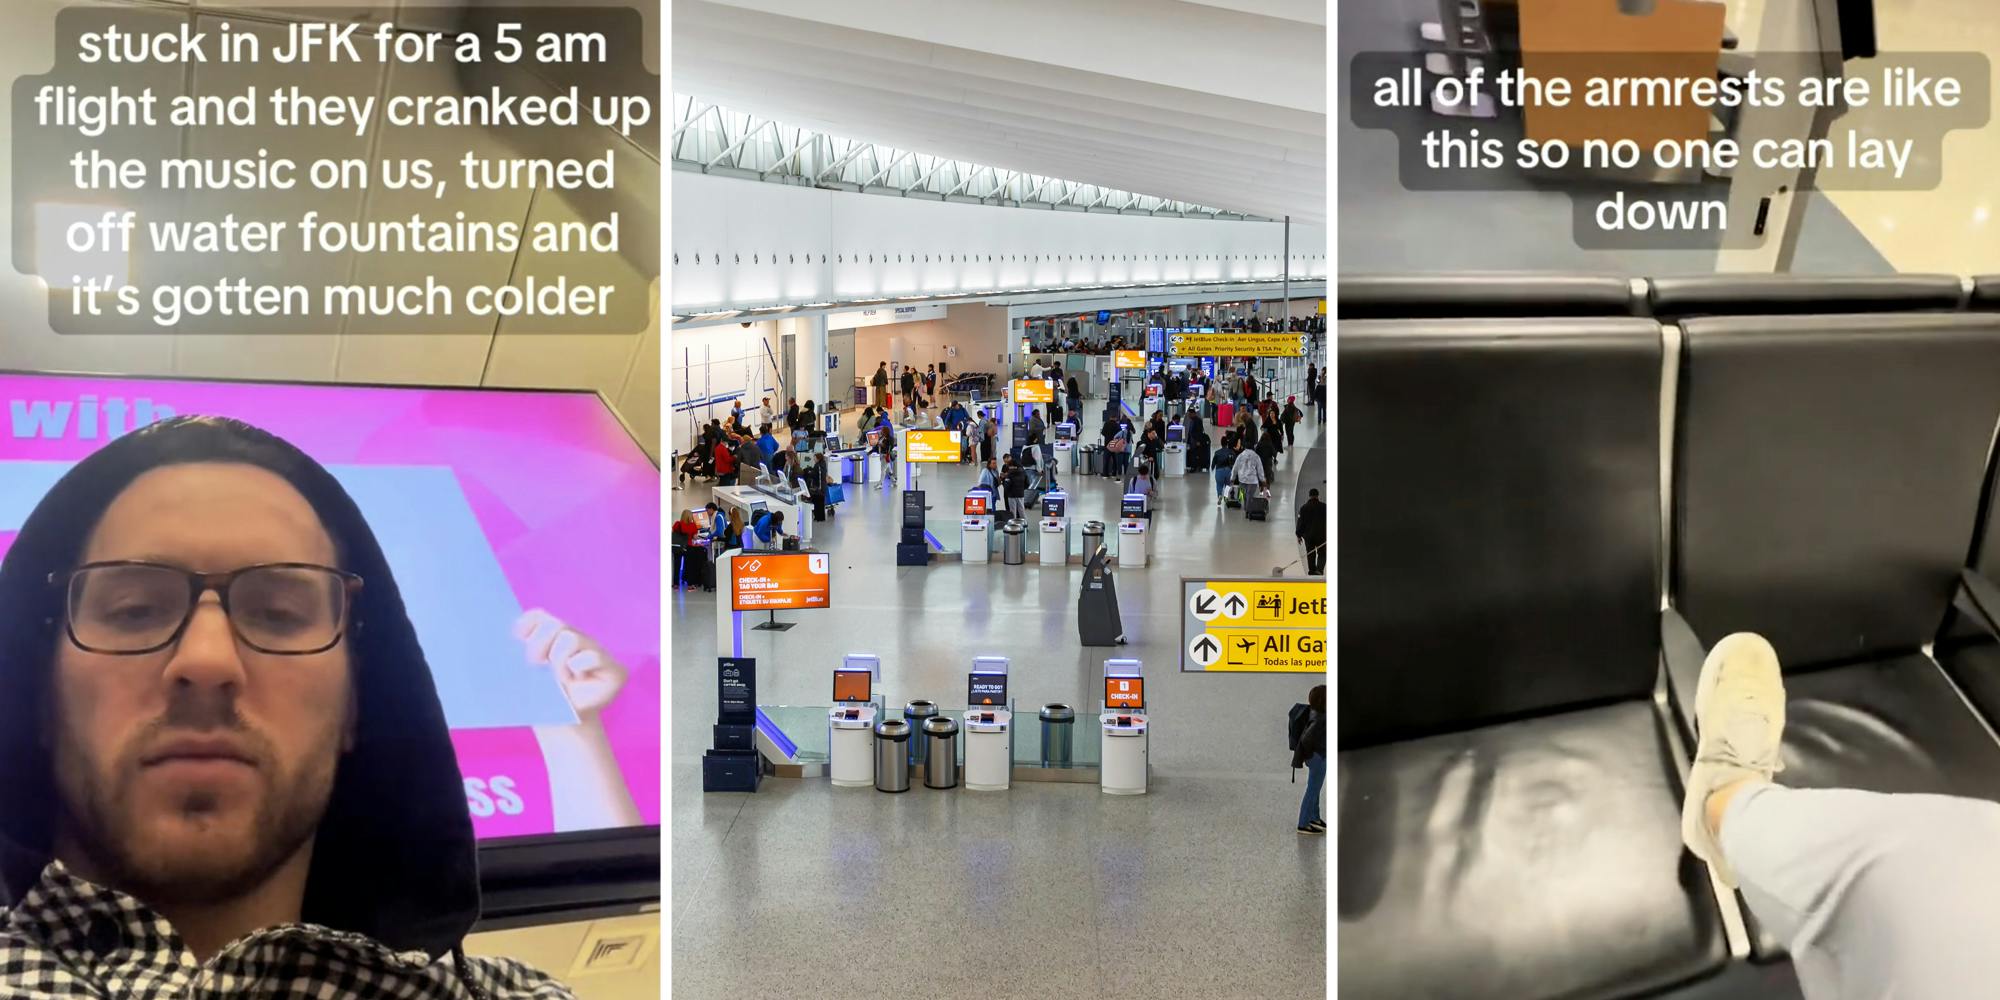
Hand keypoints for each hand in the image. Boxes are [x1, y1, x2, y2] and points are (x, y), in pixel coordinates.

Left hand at [514, 609, 628, 722]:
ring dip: (559, 661)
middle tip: (534, 664)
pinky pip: (592, 657)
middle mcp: (577, 638)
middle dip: (538, 644)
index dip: (527, 624)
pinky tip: (577, 678)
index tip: (516, 637)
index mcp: (553, 637)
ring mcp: (597, 651)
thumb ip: (521, 658)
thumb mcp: (527, 677)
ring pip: (571, 639)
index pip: (540, 617)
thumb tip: (512, 641)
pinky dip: (579, 666)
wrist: (564, 724)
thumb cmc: (544, 699)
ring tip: (559, 678)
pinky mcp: (615, 670)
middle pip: (554, 625)